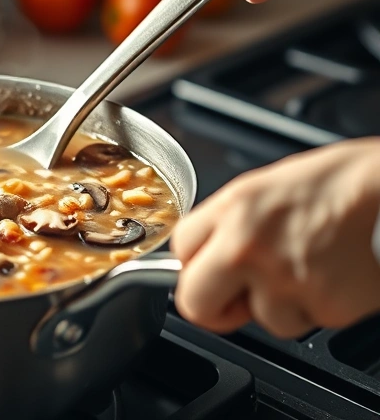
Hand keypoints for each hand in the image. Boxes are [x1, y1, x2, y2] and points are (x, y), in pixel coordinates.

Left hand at [171, 137, 379, 338]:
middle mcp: (250, 247)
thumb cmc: (329, 186)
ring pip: (258, 318)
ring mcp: (286, 281)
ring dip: (276, 303)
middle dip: (212, 304)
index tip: (207, 267)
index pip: (179, 252)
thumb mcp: (256, 190)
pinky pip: (301, 321)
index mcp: (232, 211)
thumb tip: (196, 258)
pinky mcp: (325, 308)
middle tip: (234, 295)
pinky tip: (327, 274)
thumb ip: (220, 226)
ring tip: (302, 266)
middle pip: (195, 304)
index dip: (194, 263)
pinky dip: (313, 306)